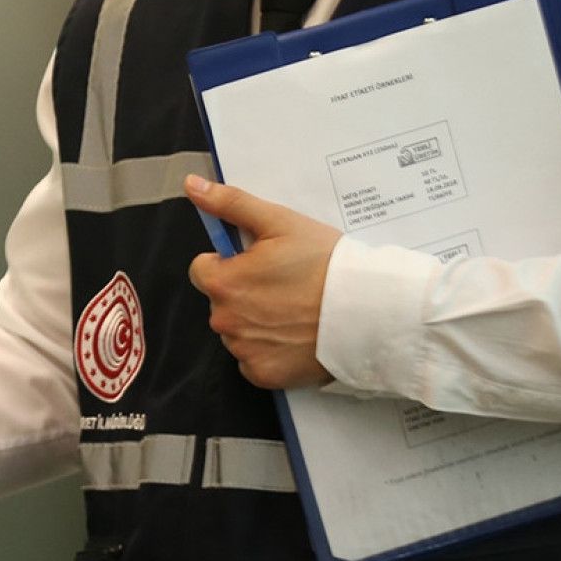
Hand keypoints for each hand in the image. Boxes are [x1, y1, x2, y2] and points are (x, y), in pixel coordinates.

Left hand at [184, 174, 341, 388]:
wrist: (369, 311)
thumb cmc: (325, 263)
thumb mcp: (279, 222)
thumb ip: (231, 204)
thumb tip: (191, 185)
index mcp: (222, 282)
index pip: (203, 269)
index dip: (230, 262)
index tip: (260, 262)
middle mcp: (224, 320)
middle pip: (221, 301)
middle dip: (243, 291)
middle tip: (284, 285)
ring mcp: (242, 351)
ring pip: (237, 331)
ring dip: (255, 321)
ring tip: (294, 310)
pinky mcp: (262, 375)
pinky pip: (252, 359)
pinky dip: (268, 350)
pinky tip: (294, 336)